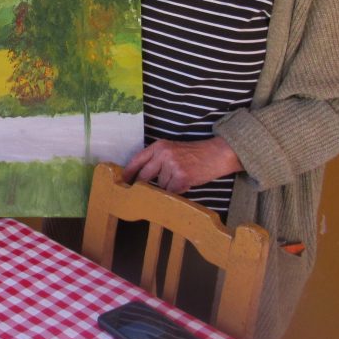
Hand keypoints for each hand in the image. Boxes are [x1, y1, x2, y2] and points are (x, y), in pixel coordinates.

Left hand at [123, 136, 241, 194]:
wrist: (216, 154)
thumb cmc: (194, 154)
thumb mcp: (172, 150)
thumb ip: (157, 159)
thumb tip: (140, 177)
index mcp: (159, 146)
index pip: (137, 160)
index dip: (128, 172)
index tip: (121, 182)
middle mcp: (163, 154)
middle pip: (144, 176)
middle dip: (143, 186)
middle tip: (142, 193)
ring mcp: (172, 165)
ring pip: (160, 186)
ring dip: (168, 187)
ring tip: (181, 179)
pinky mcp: (181, 177)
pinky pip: (172, 191)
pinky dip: (177, 191)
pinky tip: (186, 183)